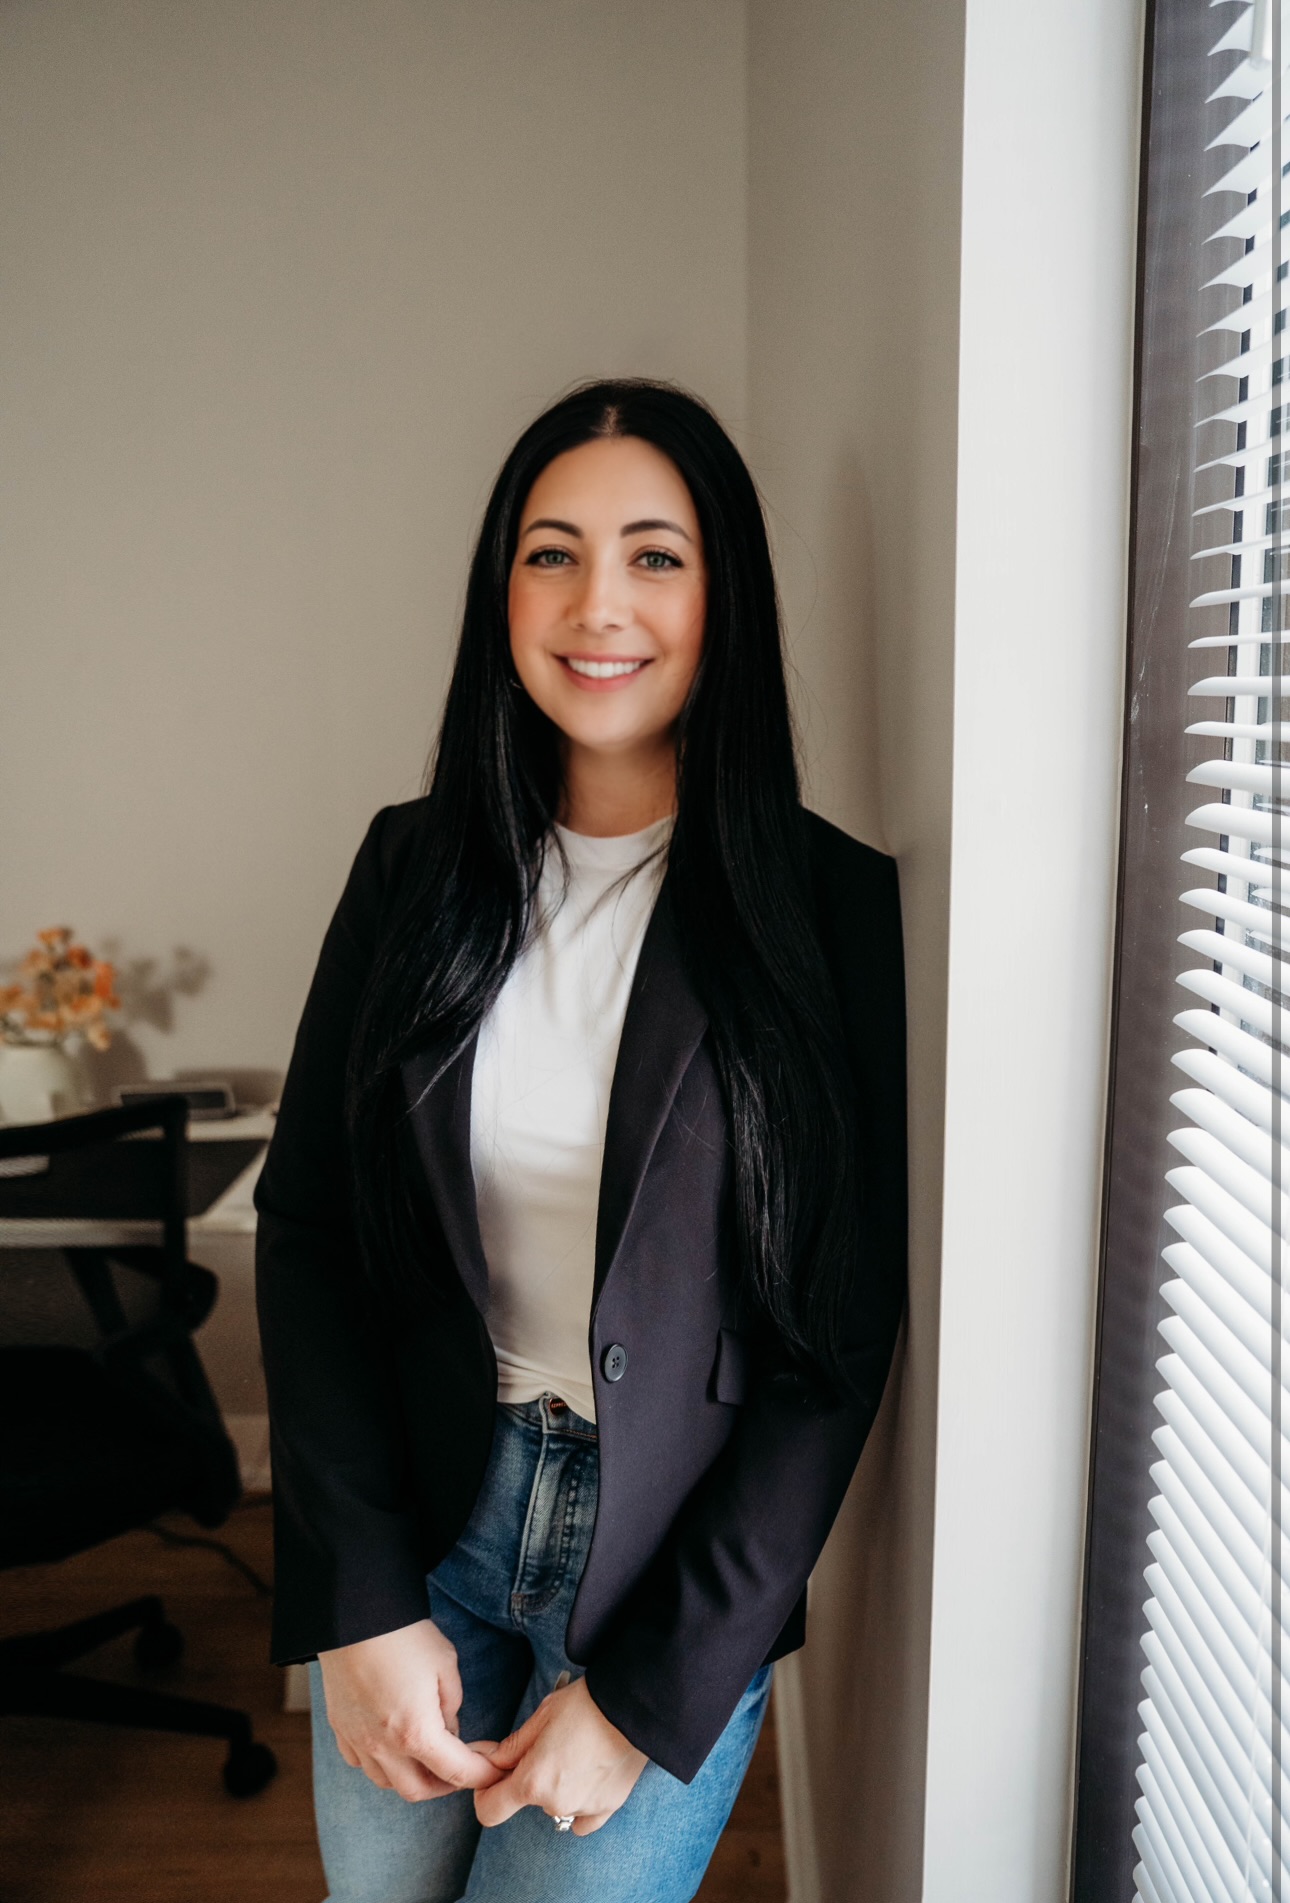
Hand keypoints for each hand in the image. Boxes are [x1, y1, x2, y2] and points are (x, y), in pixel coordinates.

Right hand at [318, 1618, 501, 1801]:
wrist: (353, 1615)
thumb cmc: (403, 1635)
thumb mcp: (445, 1664)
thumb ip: (452, 1705)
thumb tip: (449, 1730)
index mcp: (416, 1732)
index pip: (457, 1772)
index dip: (482, 1774)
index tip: (495, 1769)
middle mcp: (383, 1746)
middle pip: (419, 1790)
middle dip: (446, 1785)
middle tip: (463, 1767)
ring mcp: (357, 1740)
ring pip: (387, 1782)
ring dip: (412, 1777)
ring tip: (429, 1758)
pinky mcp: (340, 1728)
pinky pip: (361, 1763)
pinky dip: (381, 1764)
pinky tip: (393, 1745)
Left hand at [472, 1676, 647, 1835]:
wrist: (633, 1706)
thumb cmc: (584, 1705)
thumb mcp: (541, 1716)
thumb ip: (510, 1748)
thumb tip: (487, 1760)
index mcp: (533, 1781)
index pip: (490, 1810)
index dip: (485, 1793)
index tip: (495, 1776)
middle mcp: (556, 1804)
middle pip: (528, 1800)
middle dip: (530, 1777)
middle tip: (547, 1745)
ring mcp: (583, 1809)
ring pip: (556, 1804)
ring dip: (557, 1786)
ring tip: (576, 1751)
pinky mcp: (608, 1808)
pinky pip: (584, 1818)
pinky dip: (581, 1802)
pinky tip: (589, 1776)